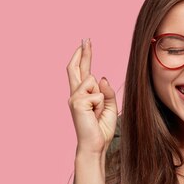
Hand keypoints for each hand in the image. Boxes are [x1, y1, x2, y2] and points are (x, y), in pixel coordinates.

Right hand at [66, 38, 117, 154]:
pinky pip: (96, 93)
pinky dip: (100, 104)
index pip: (82, 72)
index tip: (85, 44)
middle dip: (83, 53)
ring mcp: (74, 97)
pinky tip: (95, 114)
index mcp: (82, 95)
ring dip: (100, 97)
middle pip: (76, 68)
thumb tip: (102, 77)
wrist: (95, 145)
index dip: (83, 57)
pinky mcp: (76, 102)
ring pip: (93, 80)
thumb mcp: (109, 107)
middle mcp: (75, 94)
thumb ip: (106, 92)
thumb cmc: (100, 129)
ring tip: (97, 112)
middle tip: (86, 38)